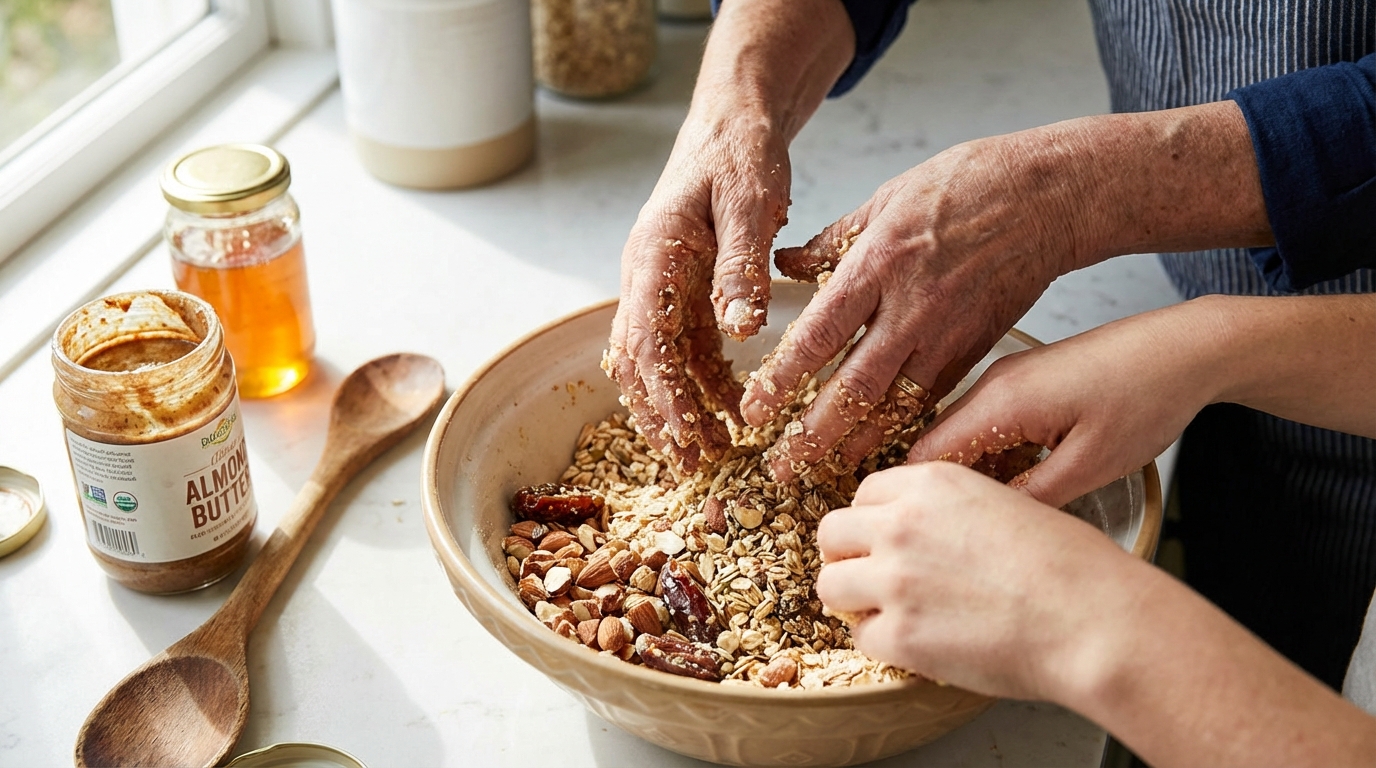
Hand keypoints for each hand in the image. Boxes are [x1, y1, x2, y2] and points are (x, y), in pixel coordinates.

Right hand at [604, 114, 790, 473]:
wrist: (733, 123)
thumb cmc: (739, 154)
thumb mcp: (748, 201)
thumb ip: (742, 265)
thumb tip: (742, 329)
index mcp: (652, 256)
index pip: (646, 339)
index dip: (663, 393)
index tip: (687, 434)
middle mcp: (646, 277)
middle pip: (640, 362)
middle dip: (661, 416)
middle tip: (691, 465)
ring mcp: (661, 286)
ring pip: (659, 362)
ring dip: (680, 407)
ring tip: (710, 452)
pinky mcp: (684, 291)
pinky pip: (685, 347)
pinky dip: (702, 383)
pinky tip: (728, 411)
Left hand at [746, 135, 1085, 481]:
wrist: (1044, 196)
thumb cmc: (967, 186)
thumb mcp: (884, 200)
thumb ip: (832, 242)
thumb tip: (787, 265)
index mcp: (878, 265)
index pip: (818, 335)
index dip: (783, 380)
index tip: (755, 410)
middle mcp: (910, 308)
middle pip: (853, 387)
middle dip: (812, 433)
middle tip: (780, 466)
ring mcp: (946, 334)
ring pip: (895, 405)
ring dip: (857, 443)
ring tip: (825, 471)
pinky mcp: (975, 349)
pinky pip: (932, 398)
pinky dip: (905, 427)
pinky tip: (882, 447)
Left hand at [815, 461, 1133, 699]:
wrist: (1092, 618)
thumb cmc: (1071, 567)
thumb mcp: (1006, 503)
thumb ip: (950, 512)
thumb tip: (928, 533)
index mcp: (931, 484)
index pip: (865, 494)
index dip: (873, 522)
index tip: (884, 542)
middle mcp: (901, 524)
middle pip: (832, 533)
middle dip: (848, 557)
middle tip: (873, 579)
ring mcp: (894, 579)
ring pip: (831, 586)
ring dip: (855, 602)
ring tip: (891, 614)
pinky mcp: (899, 634)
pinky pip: (862, 638)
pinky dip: (885, 645)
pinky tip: (921, 643)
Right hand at [908, 299, 1227, 507]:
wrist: (1186, 349)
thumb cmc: (1147, 398)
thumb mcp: (1089, 465)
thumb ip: (1029, 498)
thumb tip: (988, 524)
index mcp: (1000, 402)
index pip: (925, 457)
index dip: (920, 501)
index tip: (929, 536)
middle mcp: (992, 385)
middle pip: (939, 448)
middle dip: (949, 494)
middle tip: (971, 536)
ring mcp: (1007, 380)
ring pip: (966, 439)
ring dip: (977, 477)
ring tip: (1006, 515)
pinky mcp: (1025, 383)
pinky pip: (990, 426)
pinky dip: (998, 458)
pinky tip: (1027, 483)